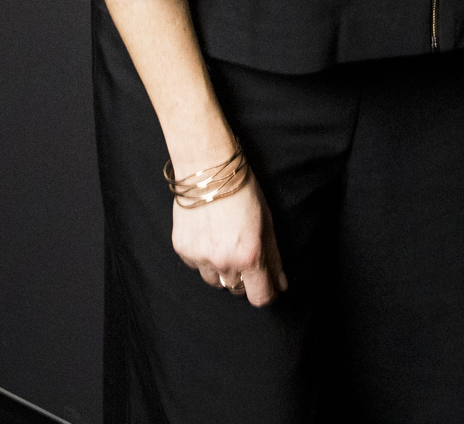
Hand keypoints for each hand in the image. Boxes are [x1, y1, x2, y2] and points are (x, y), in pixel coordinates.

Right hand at [169, 175, 286, 306]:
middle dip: (244, 277)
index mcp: (250, 255)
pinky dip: (203, 257)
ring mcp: (200, 257)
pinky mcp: (182, 249)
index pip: (260, 297)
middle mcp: (224, 261)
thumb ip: (274, 258)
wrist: (207, 166)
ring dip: (222, 270)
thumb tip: (281, 285)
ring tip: (224, 241)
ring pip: (215, 281)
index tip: (267, 287)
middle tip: (244, 252)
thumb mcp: (267, 222)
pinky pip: (196, 266)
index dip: (266, 294)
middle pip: (236, 289)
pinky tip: (208, 234)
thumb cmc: (243, 189)